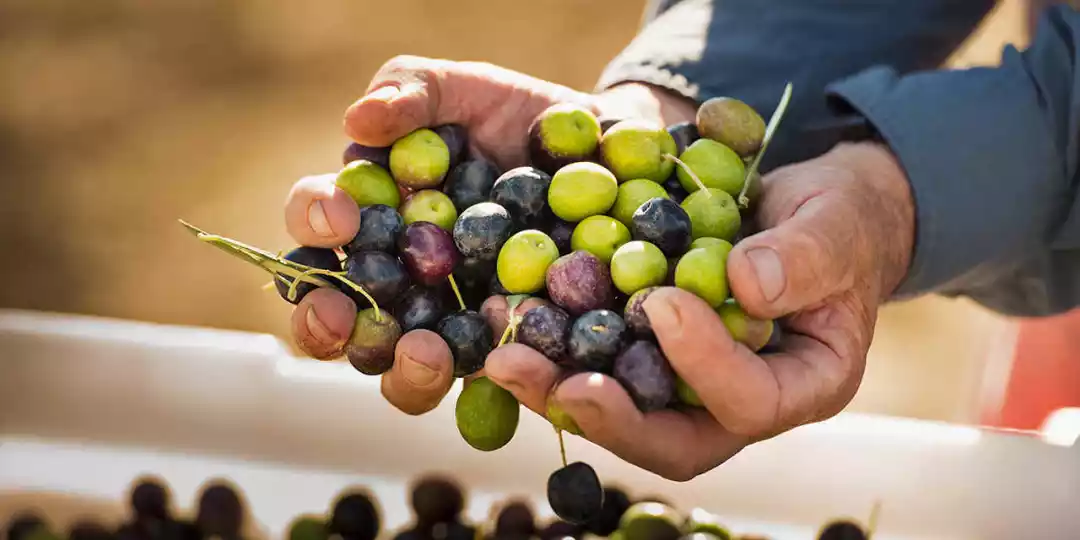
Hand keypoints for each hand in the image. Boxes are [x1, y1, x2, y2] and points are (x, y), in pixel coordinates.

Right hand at [281, 55, 690, 414]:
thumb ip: (413, 90)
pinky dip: (491, 385)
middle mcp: (396, 283)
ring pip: (401, 373)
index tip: (342, 215)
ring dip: (403, 372)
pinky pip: (491, 387)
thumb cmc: (517, 115)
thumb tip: (358, 120)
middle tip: (345, 316)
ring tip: (428, 354)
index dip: (313, 222)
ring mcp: (451, 326)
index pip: (315, 227)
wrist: (603, 148)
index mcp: (370, 218)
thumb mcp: (465, 88)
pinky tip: (506, 369)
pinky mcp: (508, 353)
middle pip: (335, 320)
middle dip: (325, 323)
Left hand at [484, 141, 914, 480]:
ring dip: (556, 388)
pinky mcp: (646, 355)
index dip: (705, 364)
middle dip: (604, 414)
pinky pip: (597, 364)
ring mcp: (687, 387)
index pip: (751, 403)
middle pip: (670, 439)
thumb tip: (745, 284)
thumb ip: (806, 254)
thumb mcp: (838, 224)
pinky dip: (552, 347)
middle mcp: (737, 402)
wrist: (807, 213)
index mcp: (803, 385)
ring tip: (502, 353)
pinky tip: (507, 314)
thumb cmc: (838, 220)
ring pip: (621, 412)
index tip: (664, 303)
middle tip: (547, 378)